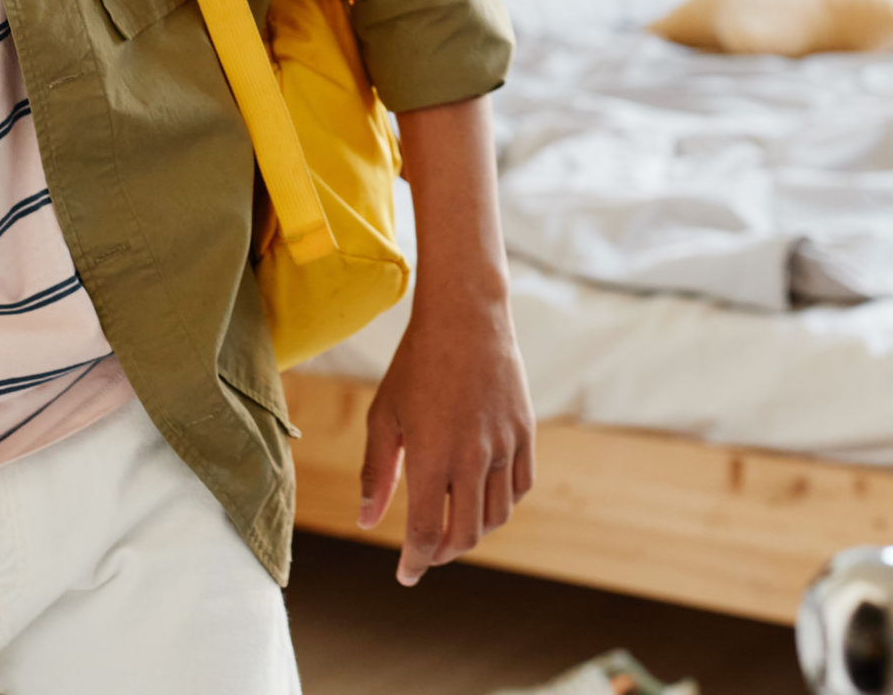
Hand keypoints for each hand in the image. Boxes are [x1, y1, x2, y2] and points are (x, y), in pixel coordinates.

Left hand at [357, 279, 533, 582]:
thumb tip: (367, 521)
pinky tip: (483, 498)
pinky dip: (502, 504)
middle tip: (427, 553)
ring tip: (453, 525)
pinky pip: (520, 487)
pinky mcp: (525, 432)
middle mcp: (472, 458)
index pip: (427, 533)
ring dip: (473, 531)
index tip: (406, 575)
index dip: (416, 563)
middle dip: (443, 554)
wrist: (466, 317)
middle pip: (465, 535)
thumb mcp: (384, 416)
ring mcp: (504, 445)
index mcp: (431, 456)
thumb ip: (376, 473)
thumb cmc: (415, 364)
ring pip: (496, 516)